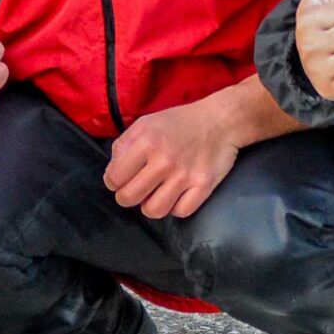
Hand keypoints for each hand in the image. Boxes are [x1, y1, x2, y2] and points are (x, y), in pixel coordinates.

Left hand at [104, 96, 241, 219]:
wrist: (221, 121)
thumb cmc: (179, 122)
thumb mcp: (145, 124)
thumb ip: (124, 145)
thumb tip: (112, 172)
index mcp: (146, 142)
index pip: (114, 178)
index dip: (113, 181)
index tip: (120, 179)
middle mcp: (164, 160)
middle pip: (129, 198)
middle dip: (127, 196)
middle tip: (135, 189)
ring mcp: (185, 176)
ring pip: (154, 211)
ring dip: (150, 205)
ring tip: (155, 194)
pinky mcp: (204, 186)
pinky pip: (180, 212)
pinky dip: (175, 207)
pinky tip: (176, 195)